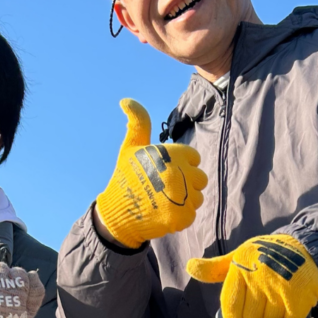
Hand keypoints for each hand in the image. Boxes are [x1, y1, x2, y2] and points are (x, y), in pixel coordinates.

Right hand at [95, 99, 207, 247]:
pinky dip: (180, 217)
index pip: (194, 158)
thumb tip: (126, 101)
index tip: (164, 172)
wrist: (117, 213)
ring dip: (184, 201)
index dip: (180, 165)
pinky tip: (163, 213)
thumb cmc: (126, 177)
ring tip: (163, 201)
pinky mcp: (181, 216)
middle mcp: (178, 173)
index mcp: (171, 154)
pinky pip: (192, 214)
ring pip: (198, 197)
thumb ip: (138, 122)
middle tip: (164, 189)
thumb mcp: (131, 147)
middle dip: (186, 183)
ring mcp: (181, 196)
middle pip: (200, 178)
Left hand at [186, 234, 317, 317]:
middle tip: (266, 298)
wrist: (302, 247)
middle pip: (252, 317)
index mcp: (239, 270)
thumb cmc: (264, 255)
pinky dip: (293, 313)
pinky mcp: (299, 294)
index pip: (230, 310)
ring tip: (279, 296)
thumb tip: (190, 266)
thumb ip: (214, 268)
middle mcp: (258, 278)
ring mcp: (279, 287)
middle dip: (258, 313)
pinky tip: (292, 299)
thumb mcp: (237, 257)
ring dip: (276, 313)